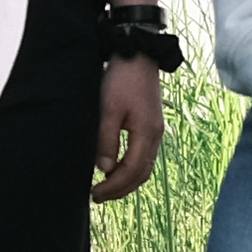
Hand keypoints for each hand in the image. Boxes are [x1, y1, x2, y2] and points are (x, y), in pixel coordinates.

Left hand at [85, 59, 167, 203]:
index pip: (131, 171)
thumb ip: (107, 140)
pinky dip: (131, 168)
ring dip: (126, 181)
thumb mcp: (109, 109)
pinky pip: (144, 156)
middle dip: (120, 189)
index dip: (114, 187)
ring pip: (144, 167)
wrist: (139, 56)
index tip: (95, 193)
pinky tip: (117, 168)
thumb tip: (104, 168)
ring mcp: (156, 131)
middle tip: (98, 196)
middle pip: (141, 174)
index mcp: (146, 134)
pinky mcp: (152, 126)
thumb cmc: (121, 80)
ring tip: (106, 187)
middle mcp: (155, 136)